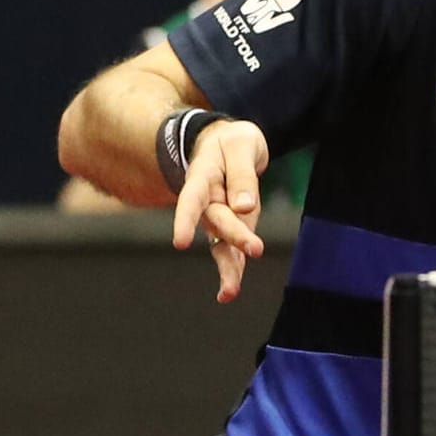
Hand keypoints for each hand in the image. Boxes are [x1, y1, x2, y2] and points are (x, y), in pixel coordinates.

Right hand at [171, 119, 271, 302]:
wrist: (230, 145)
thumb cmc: (233, 143)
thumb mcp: (241, 145)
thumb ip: (242, 174)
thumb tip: (243, 208)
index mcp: (202, 177)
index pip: (191, 198)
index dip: (184, 219)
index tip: (178, 242)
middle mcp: (206, 201)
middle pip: (217, 222)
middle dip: (235, 236)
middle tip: (256, 249)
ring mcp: (219, 217)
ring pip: (220, 244)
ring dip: (228, 268)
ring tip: (229, 293)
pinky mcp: (233, 227)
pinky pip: (233, 250)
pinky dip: (234, 269)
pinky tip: (230, 291)